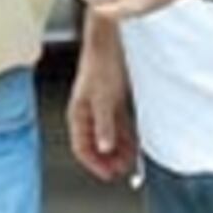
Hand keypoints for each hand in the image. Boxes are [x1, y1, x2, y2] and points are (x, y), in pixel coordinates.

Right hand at [65, 32, 139, 182]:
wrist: (109, 38)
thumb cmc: (101, 61)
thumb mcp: (103, 97)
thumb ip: (104, 123)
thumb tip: (105, 146)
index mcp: (78, 113)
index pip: (81, 147)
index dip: (94, 163)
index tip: (109, 174)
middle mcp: (87, 112)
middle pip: (95, 144)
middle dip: (108, 159)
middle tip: (122, 170)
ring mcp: (100, 106)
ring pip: (107, 135)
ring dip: (118, 149)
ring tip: (131, 159)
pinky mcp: (112, 99)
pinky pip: (117, 124)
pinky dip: (125, 135)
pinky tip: (134, 141)